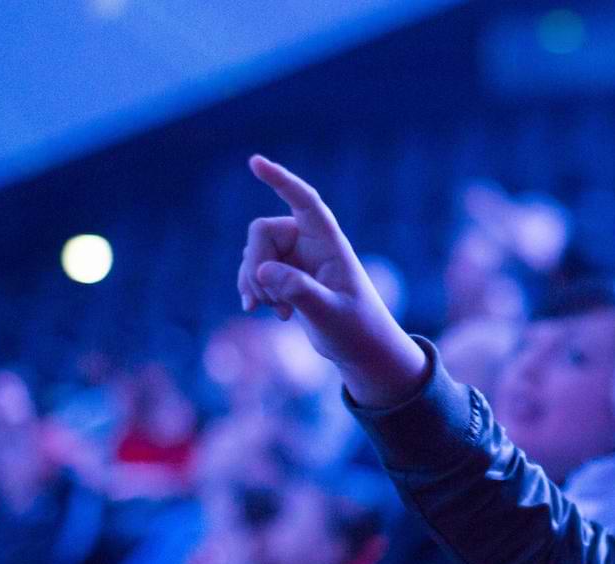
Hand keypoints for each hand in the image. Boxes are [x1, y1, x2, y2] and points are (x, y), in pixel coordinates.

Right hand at [238, 155, 427, 406]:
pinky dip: (253, 290)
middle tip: (266, 301)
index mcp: (330, 243)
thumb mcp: (330, 314)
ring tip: (279, 312)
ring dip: (255, 283)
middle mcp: (311, 244)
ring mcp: (296, 258)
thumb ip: (300, 291)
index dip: (281, 180)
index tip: (255, 162)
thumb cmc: (356, 330)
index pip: (305, 202)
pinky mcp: (285, 275)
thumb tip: (264, 271)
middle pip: (262, 233)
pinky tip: (258, 310)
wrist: (361, 349)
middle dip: (255, 265)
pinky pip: (253, 269)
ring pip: (253, 253)